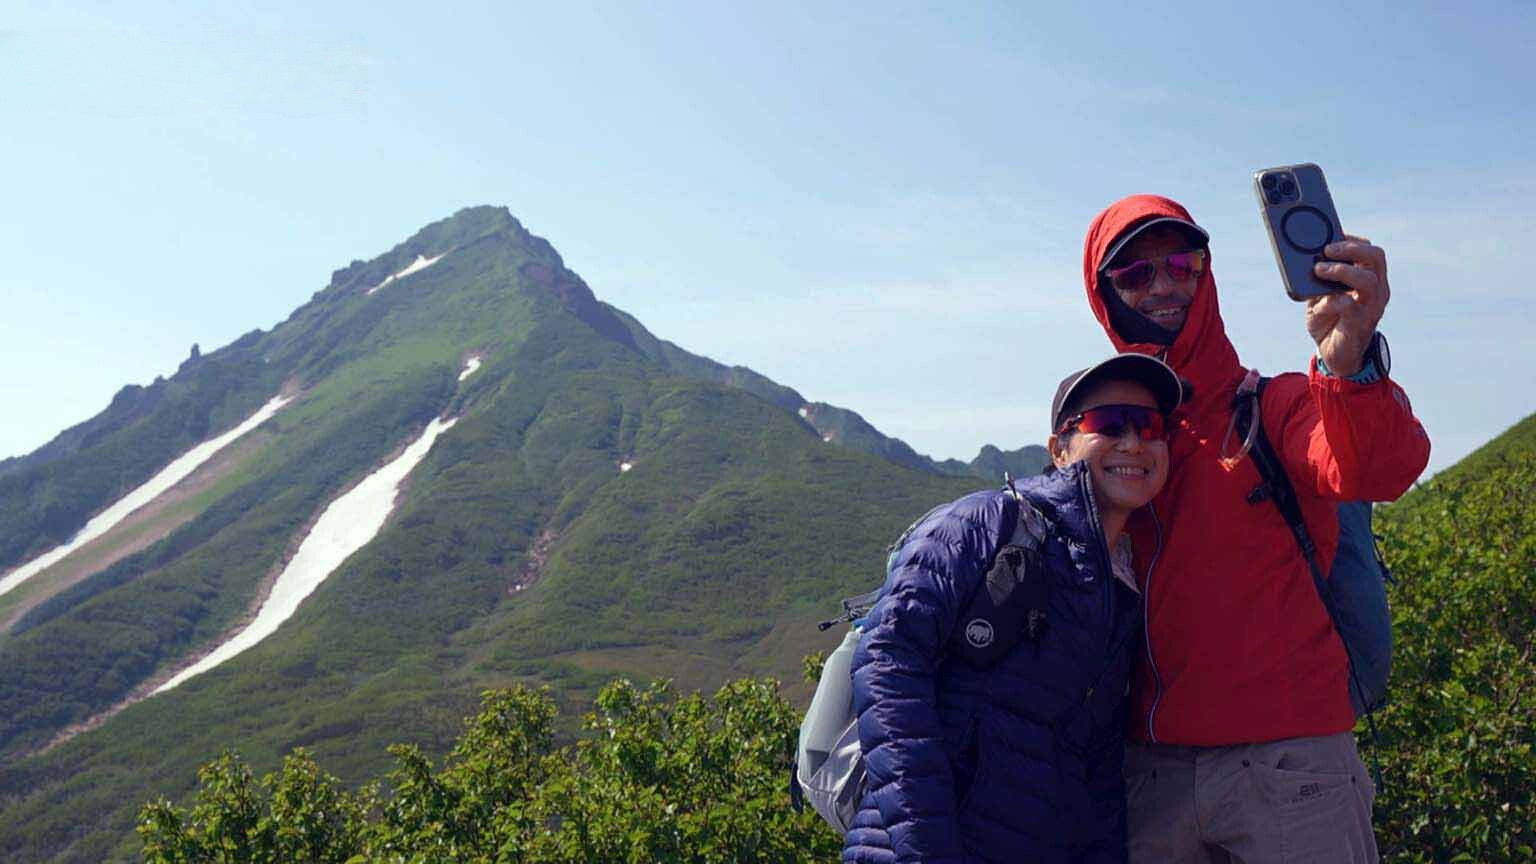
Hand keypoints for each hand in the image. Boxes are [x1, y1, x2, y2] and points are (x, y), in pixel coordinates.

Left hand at [1306, 235, 1389, 376]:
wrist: (1334, 355)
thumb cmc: (1329, 321)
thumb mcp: (1321, 295)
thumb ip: (1319, 279)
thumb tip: (1304, 258)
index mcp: (1370, 280)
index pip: (1371, 251)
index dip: (1352, 240)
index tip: (1331, 236)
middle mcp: (1377, 290)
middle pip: (1376, 257)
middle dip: (1351, 248)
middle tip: (1327, 249)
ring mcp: (1371, 307)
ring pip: (1367, 279)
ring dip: (1341, 270)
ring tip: (1319, 269)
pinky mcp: (1359, 323)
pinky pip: (1349, 305)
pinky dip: (1329, 300)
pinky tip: (1317, 305)